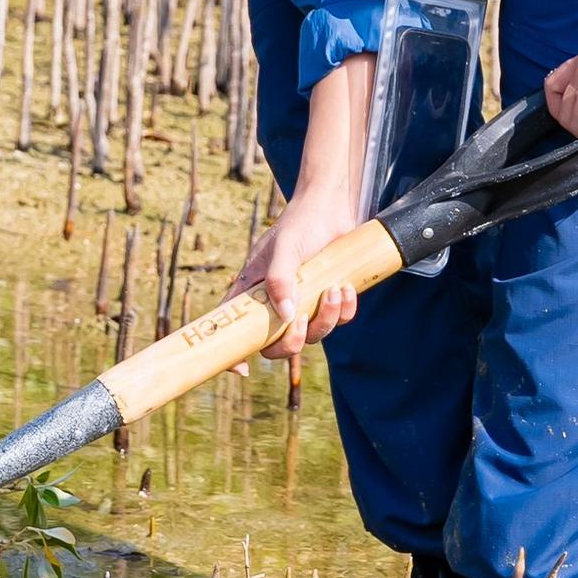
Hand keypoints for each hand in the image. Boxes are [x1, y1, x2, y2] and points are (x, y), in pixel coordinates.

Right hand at [234, 185, 368, 360]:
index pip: (233, 327)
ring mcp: (302, 302)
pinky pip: (336, 321)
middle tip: (303, 319)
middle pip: (275, 345)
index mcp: (253, 290)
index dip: (232, 353)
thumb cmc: (301, 222)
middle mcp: (274, 301)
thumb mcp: (285, 247)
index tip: (241, 370)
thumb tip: (285, 316)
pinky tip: (345, 287)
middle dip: (292, 341)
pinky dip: (343, 310)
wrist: (333, 207)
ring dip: (325, 319)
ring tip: (334, 290)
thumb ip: (280, 279)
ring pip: (311, 335)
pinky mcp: (326, 299)